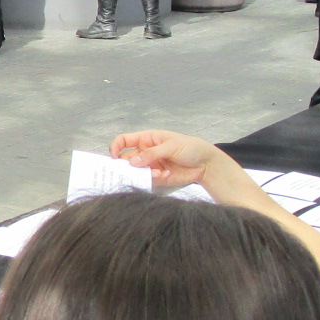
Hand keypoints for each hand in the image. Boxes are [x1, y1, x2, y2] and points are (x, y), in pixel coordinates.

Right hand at [109, 129, 236, 192]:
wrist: (206, 164)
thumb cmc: (189, 147)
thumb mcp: (170, 146)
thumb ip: (151, 154)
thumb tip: (132, 162)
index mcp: (146, 139)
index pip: (124, 141)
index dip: (115, 147)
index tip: (114, 156)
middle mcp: (145, 153)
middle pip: (127, 159)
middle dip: (127, 165)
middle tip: (130, 171)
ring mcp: (151, 165)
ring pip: (136, 172)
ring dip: (142, 173)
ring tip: (157, 172)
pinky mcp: (157, 177)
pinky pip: (148, 180)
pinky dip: (154, 178)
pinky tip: (166, 174)